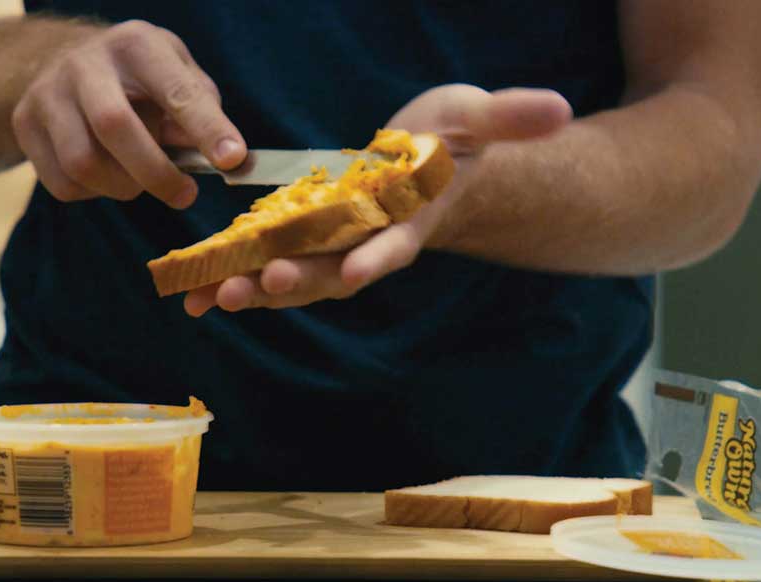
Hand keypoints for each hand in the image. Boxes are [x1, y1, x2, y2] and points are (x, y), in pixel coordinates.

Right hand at [11, 20, 244, 208]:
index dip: (207, 128)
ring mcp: (48, 92)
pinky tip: (108, 175)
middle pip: (115, 126)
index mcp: (137, 45)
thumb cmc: (139, 80)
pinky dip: (95, 194)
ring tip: (141, 180)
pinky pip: (64, 184)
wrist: (63, 63)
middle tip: (185, 195)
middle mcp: (85, 63)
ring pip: (83, 163)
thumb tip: (223, 156)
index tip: (232, 160)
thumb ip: (202, 111)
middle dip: (156, 173)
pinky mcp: (24, 124)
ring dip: (124, 188)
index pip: (176, 89)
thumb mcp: (177, 76)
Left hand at [183, 83, 570, 316]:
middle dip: (299, 280)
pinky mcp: (307, 239)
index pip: (396, 242)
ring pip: (296, 275)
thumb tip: (562, 106)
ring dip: (257, 288)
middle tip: (258, 287)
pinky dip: (239, 277)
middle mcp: (370, 241)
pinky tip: (198, 292)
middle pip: (334, 269)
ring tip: (212, 297)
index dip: (377, 257)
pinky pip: (271, 263)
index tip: (356, 273)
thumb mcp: (478, 118)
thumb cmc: (452, 145)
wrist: (426, 172)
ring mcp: (336, 245)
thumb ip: (511, 117)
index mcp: (410, 216)